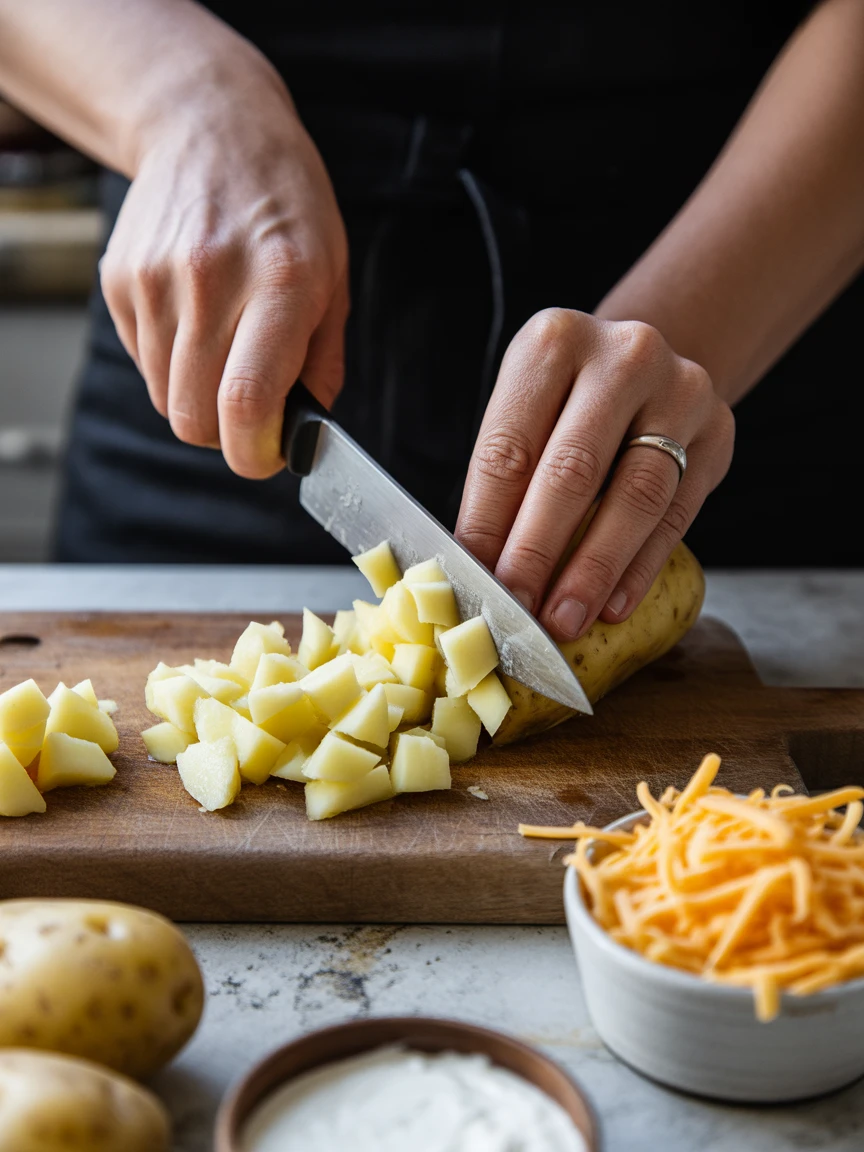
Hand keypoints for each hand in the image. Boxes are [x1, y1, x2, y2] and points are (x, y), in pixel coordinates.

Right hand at [100, 65, 347, 478]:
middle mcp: (211, 281)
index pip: (247, 401)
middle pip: (194, 417)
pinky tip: (195, 317)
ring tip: (225, 345)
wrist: (211, 126)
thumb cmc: (287, 206)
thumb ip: (322, 362)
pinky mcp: (120, 280)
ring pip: (165, 398)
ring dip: (198, 395)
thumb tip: (304, 431)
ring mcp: (156, 280)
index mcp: (281, 284)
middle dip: (225, 434)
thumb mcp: (335, 276)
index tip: (266, 454)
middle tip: (250, 410)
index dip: (254, 452)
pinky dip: (171, 362)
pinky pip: (143, 363)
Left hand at [456, 309, 733, 640]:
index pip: (509, 448)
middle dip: (538, 552)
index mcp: (552, 343)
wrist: (647, 365)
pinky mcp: (717, 434)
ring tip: (564, 619)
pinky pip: (676, 515)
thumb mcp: (527, 411)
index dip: (488, 523)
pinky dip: (640, 567)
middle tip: (518, 611)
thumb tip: (476, 569)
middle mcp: (622, 357)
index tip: (475, 581)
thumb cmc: (567, 401)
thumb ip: (504, 478)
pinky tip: (612, 605)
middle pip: (572, 471)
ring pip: (634, 496)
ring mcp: (680, 391)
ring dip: (593, 570)